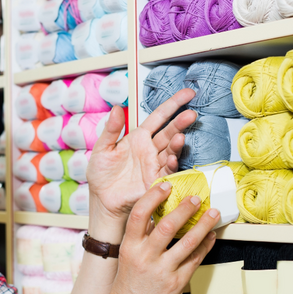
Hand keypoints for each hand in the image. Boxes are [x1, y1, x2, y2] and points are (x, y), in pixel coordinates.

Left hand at [87, 88, 196, 238]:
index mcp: (138, 138)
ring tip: (180, 137)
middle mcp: (150, 149)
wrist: (101, 200)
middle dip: (180, 122)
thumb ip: (111, 129)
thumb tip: (117, 108)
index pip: (159, 117)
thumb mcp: (102, 149)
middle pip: (169, 132)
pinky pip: (166, 171)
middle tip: (191, 114)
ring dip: (177, 144)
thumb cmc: (101, 174)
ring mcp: (154, 165)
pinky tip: (170, 158)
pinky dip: (170, 165)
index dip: (173, 105)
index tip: (188, 94)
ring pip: (170, 151)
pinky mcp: (155, 181)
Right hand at [108, 181, 218, 293]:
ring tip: (213, 213)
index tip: (166, 186)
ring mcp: (162, 272)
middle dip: (184, 208)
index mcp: (129, 247)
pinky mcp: (176, 284)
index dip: (153, 197)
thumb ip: (140, 238)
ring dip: (203, 225)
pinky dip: (205, 246)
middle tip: (196, 198)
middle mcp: (144, 257)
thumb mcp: (127, 257)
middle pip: (167, 226)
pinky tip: (211, 236)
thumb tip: (158, 215)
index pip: (139, 215)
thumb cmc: (127, 285)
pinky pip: (195, 260)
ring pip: (187, 242)